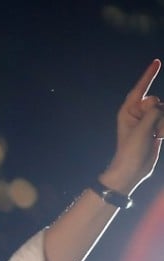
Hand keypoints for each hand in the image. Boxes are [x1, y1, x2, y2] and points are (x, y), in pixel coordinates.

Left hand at [102, 58, 163, 193]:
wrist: (133, 170)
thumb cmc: (130, 151)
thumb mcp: (141, 130)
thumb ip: (152, 113)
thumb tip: (159, 104)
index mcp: (128, 110)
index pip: (140, 88)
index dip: (149, 75)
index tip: (157, 62)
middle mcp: (138, 113)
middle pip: (157, 102)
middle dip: (159, 116)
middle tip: (152, 131)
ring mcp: (148, 120)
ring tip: (156, 137)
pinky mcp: (157, 128)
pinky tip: (160, 138)